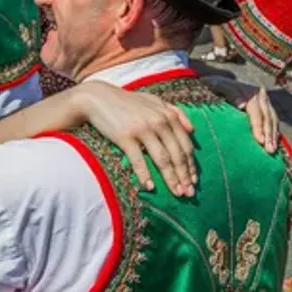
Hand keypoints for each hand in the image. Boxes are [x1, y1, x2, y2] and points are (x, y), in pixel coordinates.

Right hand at [70, 82, 196, 195]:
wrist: (98, 98)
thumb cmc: (127, 102)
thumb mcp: (155, 101)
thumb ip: (176, 112)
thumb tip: (192, 130)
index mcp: (168, 115)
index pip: (185, 145)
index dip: (191, 165)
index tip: (194, 181)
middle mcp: (159, 122)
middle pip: (176, 154)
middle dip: (184, 176)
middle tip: (189, 194)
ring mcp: (142, 130)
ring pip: (162, 159)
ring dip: (171, 179)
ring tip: (177, 193)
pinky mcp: (125, 137)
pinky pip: (138, 160)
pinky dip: (145, 175)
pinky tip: (150, 187)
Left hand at [206, 78, 278, 152]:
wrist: (219, 80)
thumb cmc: (215, 86)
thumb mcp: (218, 86)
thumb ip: (229, 93)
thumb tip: (241, 105)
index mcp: (249, 91)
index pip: (256, 111)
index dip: (258, 126)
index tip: (260, 141)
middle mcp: (260, 95)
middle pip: (267, 116)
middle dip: (269, 134)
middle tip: (269, 150)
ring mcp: (264, 100)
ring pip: (273, 118)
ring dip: (273, 135)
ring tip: (272, 150)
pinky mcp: (265, 106)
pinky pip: (273, 120)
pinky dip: (274, 132)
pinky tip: (274, 143)